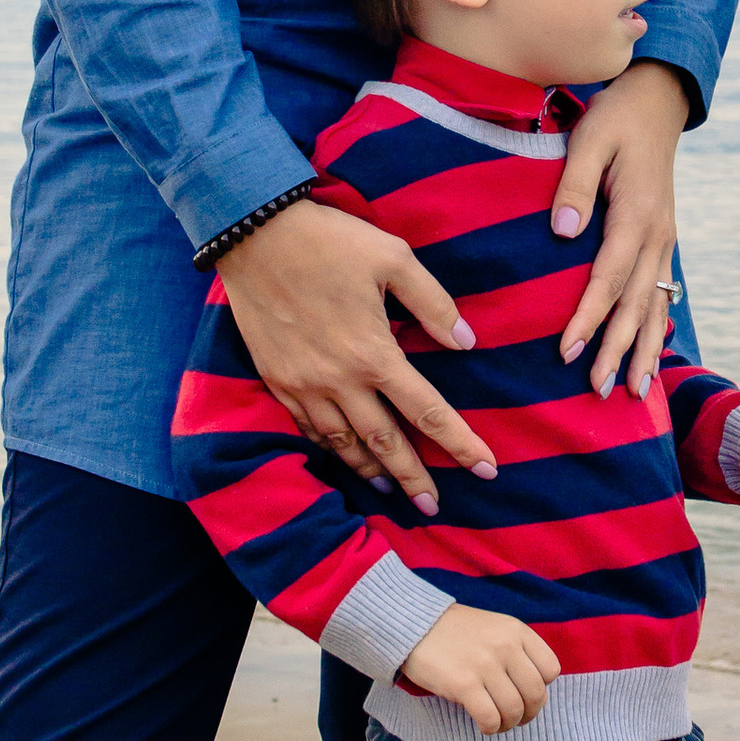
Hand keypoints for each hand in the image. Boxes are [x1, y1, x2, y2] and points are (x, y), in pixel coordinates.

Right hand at [220, 198, 494, 515]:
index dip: (459, 443)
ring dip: (370, 470)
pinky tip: (343, 454)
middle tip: (434, 507)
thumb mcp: (394, 259)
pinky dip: (329, 447)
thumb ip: (434, 304)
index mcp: (374, 353)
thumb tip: (467, 343)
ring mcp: (303, 384)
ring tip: (390, 489)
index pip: (426, 411)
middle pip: (385, 443)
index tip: (486, 469)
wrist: (253, 233)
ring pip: (343, 443)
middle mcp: (339, 379)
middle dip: (414, 479)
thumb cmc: (330, 240)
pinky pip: (307, 427)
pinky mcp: (276, 379)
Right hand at [397, 603, 562, 733]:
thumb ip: (516, 651)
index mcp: (516, 631)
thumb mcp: (494, 628)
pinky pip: (490, 718)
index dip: (542, 688)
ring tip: (498, 723)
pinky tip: (483, 725)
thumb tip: (532, 690)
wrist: (414, 625)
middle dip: (529, 714)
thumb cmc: (455, 632)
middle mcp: (505, 646)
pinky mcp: (463, 684)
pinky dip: (490, 728)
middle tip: (518, 718)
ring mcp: (485, 665)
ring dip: (508, 724)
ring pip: (514, 710)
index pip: (551, 670)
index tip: (525, 693)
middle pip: (536, 694)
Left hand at [550, 60, 689, 400]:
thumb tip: (562, 230)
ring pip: (654, 306)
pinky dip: (655, 330)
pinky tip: (649, 359)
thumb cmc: (615, 118)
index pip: (610, 276)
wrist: (657, 103)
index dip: (589, 316)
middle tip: (596, 390)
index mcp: (637, 213)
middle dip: (617, 349)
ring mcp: (664, 242)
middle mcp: (657, 235)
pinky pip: (660, 296)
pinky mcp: (662, 244)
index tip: (567, 348)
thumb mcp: (589, 139)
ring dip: (644, 351)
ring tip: (634, 392)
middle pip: (636, 303)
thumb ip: (573, 184)